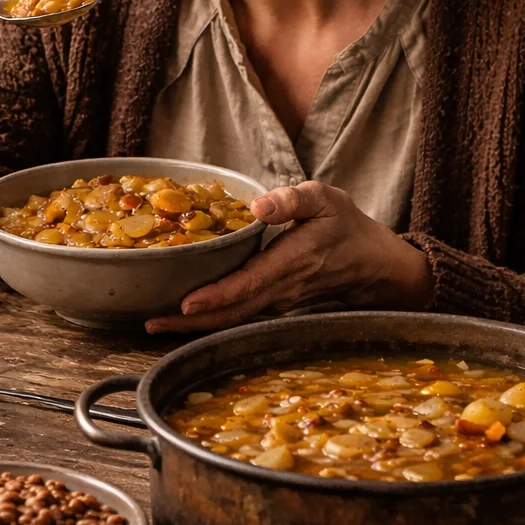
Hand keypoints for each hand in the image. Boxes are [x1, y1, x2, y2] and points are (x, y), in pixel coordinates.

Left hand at [145, 180, 432, 333]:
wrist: (373, 264)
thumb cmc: (346, 225)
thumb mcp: (326, 199)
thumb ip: (292, 200)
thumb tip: (258, 207)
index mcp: (291, 261)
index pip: (249, 283)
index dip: (218, 295)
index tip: (186, 302)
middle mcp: (282, 289)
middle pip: (233, 312)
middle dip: (192, 321)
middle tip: (151, 323)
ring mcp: (278, 302)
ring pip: (234, 318)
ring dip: (197, 325)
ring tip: (157, 323)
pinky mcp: (275, 304)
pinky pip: (241, 316)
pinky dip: (213, 319)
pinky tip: (186, 317)